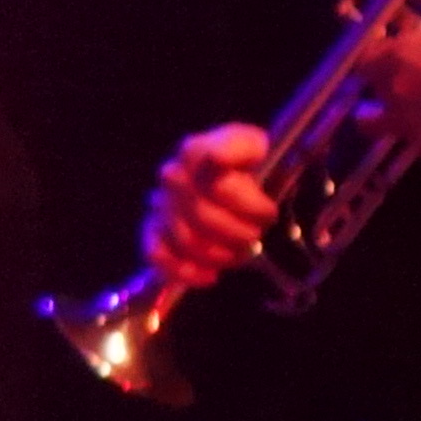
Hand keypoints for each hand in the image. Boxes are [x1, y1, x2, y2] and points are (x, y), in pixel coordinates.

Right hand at [139, 125, 276, 292]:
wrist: (226, 176)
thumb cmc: (242, 163)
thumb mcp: (252, 145)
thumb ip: (240, 147)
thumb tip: (217, 158)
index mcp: (194, 152)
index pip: (218, 187)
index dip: (248, 206)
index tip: (268, 211)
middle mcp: (170, 177)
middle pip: (204, 218)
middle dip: (240, 233)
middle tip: (256, 233)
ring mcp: (158, 205)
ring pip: (186, 241)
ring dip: (221, 253)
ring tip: (240, 251)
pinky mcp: (152, 232)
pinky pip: (157, 255)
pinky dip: (185, 271)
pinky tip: (210, 275)